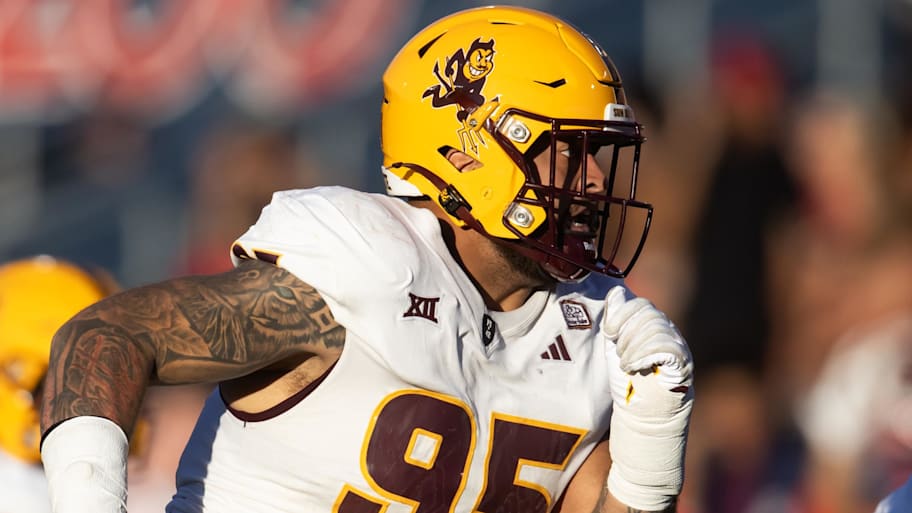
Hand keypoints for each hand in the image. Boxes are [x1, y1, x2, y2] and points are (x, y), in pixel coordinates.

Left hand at [601, 286, 693, 511]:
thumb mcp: (617, 358)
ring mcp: (681, 356)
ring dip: (633, 344)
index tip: (608, 333)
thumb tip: (615, 292)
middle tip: (619, 354)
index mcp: (658, 335)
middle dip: (625, 330)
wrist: (645, 437)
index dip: (621, 314)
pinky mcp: (683, 372)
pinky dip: (644, 352)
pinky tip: (632, 366)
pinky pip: (666, 347)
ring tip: (626, 365)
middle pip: (649, 314)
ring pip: (656, 328)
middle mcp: (674, 341)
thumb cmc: (630, 398)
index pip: (643, 306)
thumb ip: (616, 328)